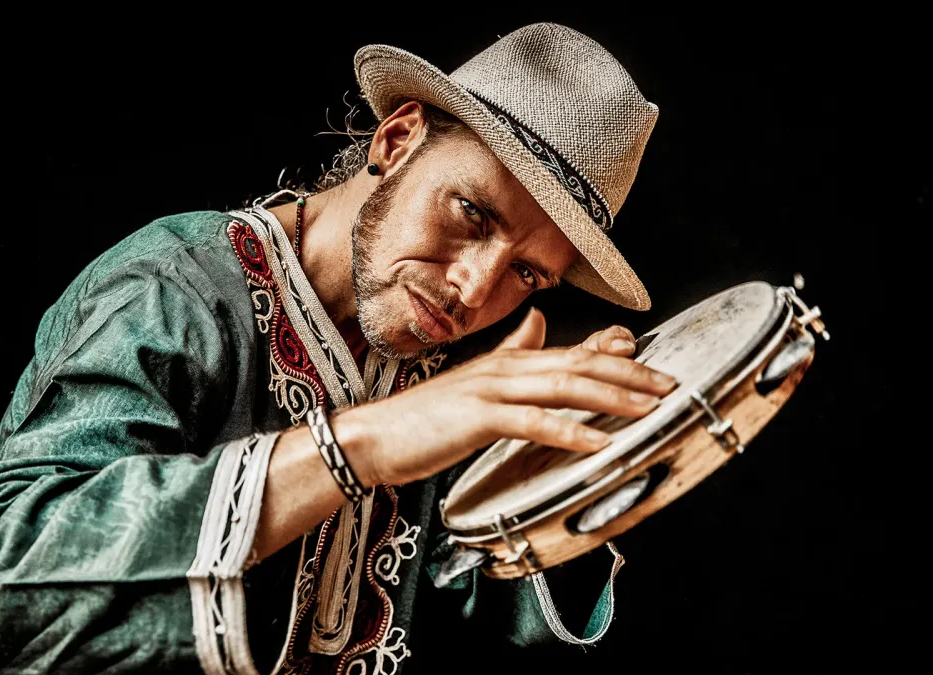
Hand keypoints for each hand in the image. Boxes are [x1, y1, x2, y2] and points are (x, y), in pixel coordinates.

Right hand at [333, 308, 675, 486]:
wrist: (373, 437)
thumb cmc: (423, 419)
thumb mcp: (473, 382)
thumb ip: (508, 352)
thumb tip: (535, 322)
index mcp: (507, 363)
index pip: (573, 354)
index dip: (616, 358)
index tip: (654, 366)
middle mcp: (504, 368)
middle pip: (578, 365)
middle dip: (630, 375)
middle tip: (670, 386)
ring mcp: (491, 391)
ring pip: (564, 387)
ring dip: (613, 397)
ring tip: (650, 408)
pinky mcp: (478, 418)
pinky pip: (533, 423)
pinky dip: (570, 432)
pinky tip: (599, 443)